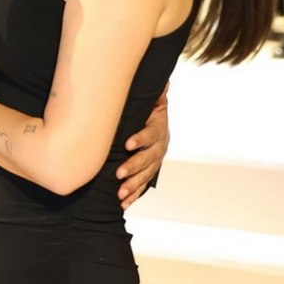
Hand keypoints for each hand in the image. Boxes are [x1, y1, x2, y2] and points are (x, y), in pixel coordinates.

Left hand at [116, 83, 169, 208]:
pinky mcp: (149, 172)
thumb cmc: (147, 108)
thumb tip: (163, 79)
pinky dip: (133, 195)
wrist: (155, 123)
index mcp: (158, 129)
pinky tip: (123, 204)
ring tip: (119, 193)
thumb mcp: (152, 99)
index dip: (141, 139)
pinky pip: (142, 186)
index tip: (128, 144)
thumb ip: (155, 93)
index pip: (151, 135)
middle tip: (119, 173)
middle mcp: (159, 147)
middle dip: (134, 167)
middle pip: (148, 159)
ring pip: (145, 176)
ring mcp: (154, 162)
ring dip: (133, 185)